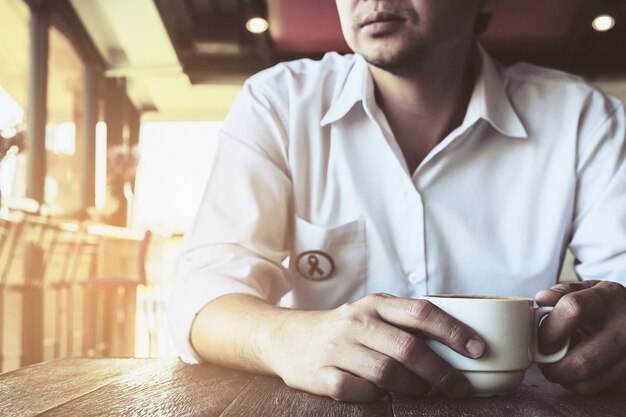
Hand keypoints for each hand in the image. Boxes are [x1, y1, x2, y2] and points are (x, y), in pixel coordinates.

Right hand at [266, 293, 484, 401]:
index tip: (478, 350)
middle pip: (408, 348)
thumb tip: (459, 346)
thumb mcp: (372, 314)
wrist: (288, 337)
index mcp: (376, 304)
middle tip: (459, 388)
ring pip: (387, 373)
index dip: (453, 331)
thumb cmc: (344, 330)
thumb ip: (405, 323)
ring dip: (413, 388)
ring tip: (423, 393)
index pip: (421, 312)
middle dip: (441, 373)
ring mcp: (337, 348)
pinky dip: (374, 396)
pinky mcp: (321, 374)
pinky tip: (378, 393)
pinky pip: (358, 391)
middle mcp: (357, 322)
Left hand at [535, 280, 625, 393]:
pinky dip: (580, 383)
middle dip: (552, 365)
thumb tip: (541, 299)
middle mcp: (625, 328)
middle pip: (582, 361)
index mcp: (610, 298)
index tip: (540, 336)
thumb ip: (562, 292)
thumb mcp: (587, 290)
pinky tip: (579, 368)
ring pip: (588, 382)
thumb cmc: (605, 304)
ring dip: (564, 377)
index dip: (549, 327)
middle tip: (543, 358)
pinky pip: (598, 388)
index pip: (573, 309)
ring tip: (560, 362)